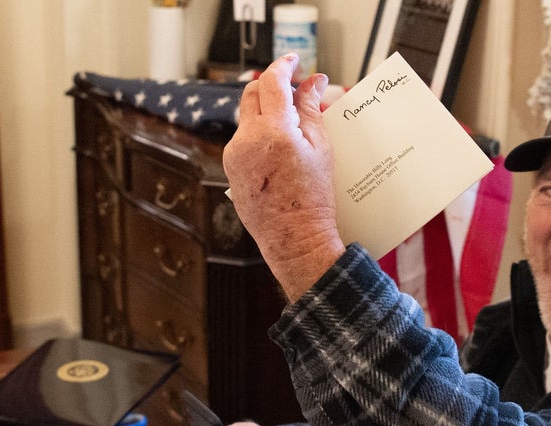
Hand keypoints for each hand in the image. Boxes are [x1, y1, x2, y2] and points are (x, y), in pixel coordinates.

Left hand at [223, 53, 344, 301]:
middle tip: (294, 87)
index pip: (272, 83)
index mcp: (273, 131)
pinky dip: (259, 134)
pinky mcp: (230, 170)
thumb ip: (311, 110)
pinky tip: (279, 146)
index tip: (295, 61)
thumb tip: (313, 82)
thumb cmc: (313, 199)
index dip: (284, 66)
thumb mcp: (320, 149)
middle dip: (271, 84)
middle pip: (252, 94)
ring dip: (266, 112)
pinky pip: (243, 141)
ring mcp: (234, 155)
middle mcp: (246, 140)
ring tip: (292, 121)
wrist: (294, 239)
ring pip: (247, 118)